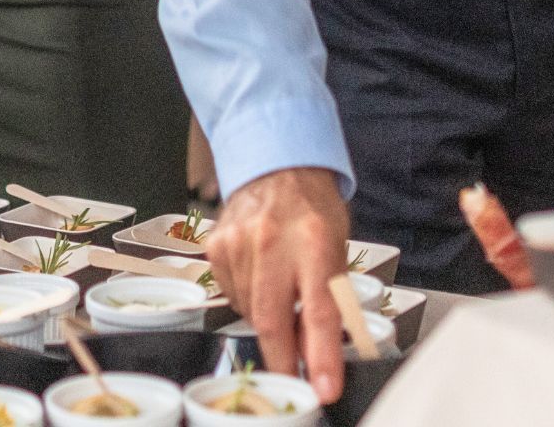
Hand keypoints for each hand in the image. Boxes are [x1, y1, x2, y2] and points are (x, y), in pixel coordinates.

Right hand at [206, 167, 348, 402]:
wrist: (277, 166)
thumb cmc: (313, 210)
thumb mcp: (338, 249)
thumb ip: (329, 300)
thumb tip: (317, 355)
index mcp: (314, 240)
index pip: (319, 309)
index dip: (321, 356)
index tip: (324, 387)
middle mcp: (272, 238)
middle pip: (272, 318)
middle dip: (283, 358)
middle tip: (292, 375)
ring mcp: (238, 240)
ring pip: (248, 311)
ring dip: (266, 321)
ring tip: (280, 295)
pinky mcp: (215, 244)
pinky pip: (229, 293)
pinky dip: (246, 299)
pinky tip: (258, 277)